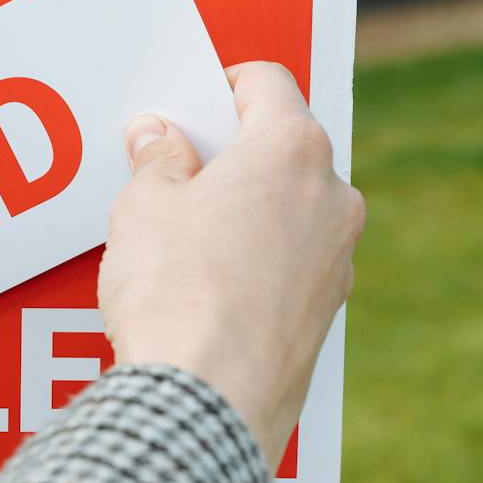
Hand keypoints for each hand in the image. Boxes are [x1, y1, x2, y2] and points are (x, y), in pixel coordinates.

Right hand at [98, 62, 364, 459]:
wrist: (208, 398)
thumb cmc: (177, 292)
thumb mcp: (144, 208)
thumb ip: (157, 161)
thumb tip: (160, 138)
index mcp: (291, 148)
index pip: (267, 83)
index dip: (221, 86)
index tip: (189, 105)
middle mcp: (332, 196)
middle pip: (284, 147)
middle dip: (232, 153)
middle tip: (175, 171)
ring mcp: (337, 258)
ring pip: (292, 210)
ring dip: (247, 210)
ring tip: (183, 239)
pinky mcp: (326, 314)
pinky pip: (292, 265)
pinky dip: (258, 262)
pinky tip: (207, 288)